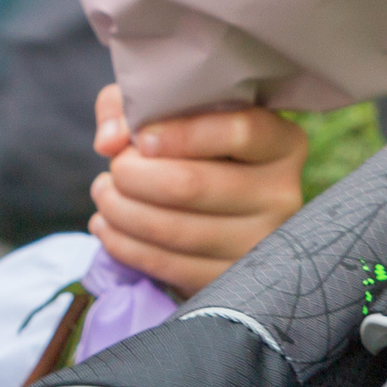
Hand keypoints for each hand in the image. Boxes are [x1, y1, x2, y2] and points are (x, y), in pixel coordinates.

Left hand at [88, 85, 307, 297]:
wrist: (220, 213)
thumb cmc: (198, 151)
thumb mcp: (176, 114)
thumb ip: (135, 108)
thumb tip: (109, 140)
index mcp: (282, 143)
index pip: (241, 132)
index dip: (182, 134)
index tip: (142, 139)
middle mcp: (282, 194)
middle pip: (193, 184)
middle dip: (133, 176)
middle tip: (114, 169)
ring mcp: (261, 242)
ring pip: (175, 229)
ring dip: (120, 211)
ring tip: (104, 194)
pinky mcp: (233, 278)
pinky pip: (168, 265)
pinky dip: (124, 245)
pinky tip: (107, 226)